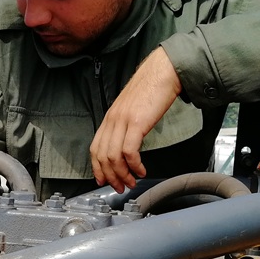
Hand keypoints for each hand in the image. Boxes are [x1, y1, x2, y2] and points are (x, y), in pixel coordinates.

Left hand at [90, 47, 181, 192]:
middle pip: (102, 156)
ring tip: (131, 181)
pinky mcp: (136, 122)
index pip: (95, 148)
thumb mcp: (132, 109)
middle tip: (119, 187)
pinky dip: (134, 165)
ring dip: (122, 174)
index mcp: (110, 118)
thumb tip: (127, 145)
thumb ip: (126, 125)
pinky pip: (129, 151)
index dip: (97, 168)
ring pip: (113, 156)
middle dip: (109, 176)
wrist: (163, 71)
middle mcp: (112, 120)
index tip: (103, 180)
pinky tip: (141, 170)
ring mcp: (123, 120)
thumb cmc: (151, 89)